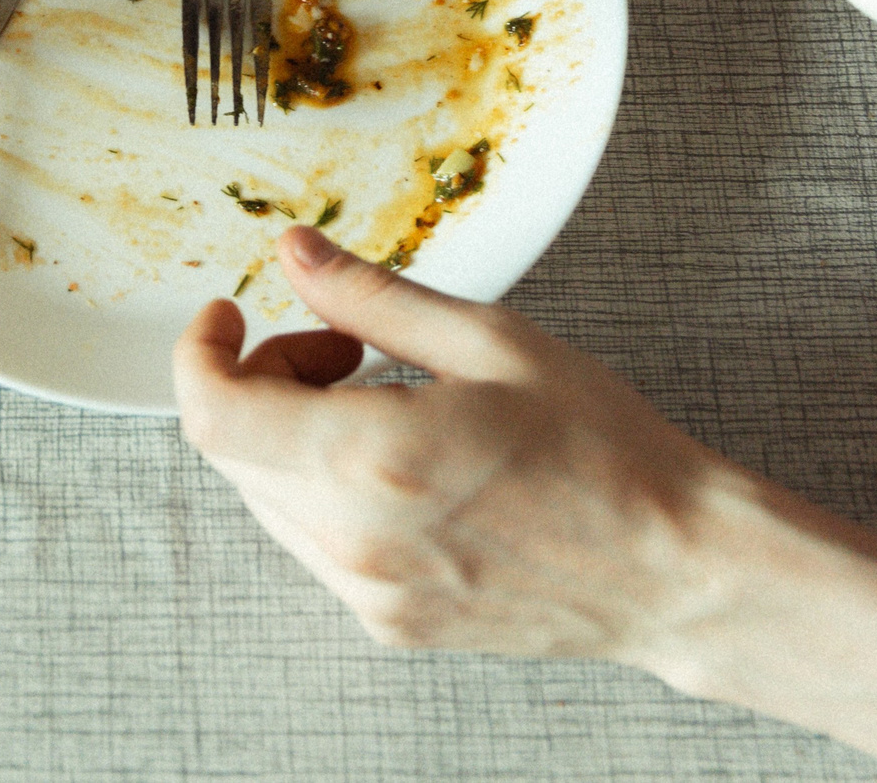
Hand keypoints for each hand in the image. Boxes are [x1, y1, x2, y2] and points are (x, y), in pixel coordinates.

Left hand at [173, 223, 732, 661]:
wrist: (675, 570)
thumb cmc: (605, 451)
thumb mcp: (490, 340)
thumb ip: (371, 298)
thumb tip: (293, 253)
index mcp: (373, 460)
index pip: (213, 414)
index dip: (200, 354)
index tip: (229, 314)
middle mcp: (355, 540)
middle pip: (235, 449)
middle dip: (265, 379)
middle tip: (345, 347)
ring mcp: (369, 593)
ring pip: (267, 497)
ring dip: (292, 435)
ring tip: (384, 399)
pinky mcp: (389, 623)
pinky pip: (312, 542)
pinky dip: (326, 487)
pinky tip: (403, 461)